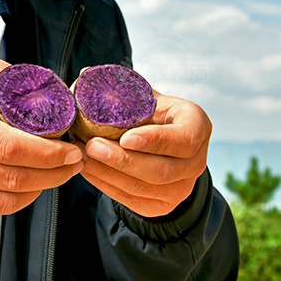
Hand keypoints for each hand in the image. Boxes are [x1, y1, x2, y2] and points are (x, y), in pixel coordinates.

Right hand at [0, 59, 84, 222]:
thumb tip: (25, 74)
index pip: (9, 145)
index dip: (47, 151)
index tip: (70, 146)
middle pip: (14, 176)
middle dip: (54, 172)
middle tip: (75, 161)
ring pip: (7, 200)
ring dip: (40, 189)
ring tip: (57, 174)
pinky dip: (16, 200)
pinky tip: (28, 186)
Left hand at [78, 91, 210, 217]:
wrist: (164, 147)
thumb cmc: (152, 114)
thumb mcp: (149, 98)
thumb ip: (125, 89)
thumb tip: (85, 74)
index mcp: (198, 127)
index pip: (184, 140)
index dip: (155, 141)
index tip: (125, 137)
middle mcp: (197, 162)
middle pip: (162, 170)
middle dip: (122, 160)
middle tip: (91, 146)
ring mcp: (182, 188)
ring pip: (144, 188)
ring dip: (108, 174)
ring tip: (82, 157)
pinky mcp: (163, 206)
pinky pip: (132, 200)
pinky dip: (106, 186)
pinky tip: (88, 170)